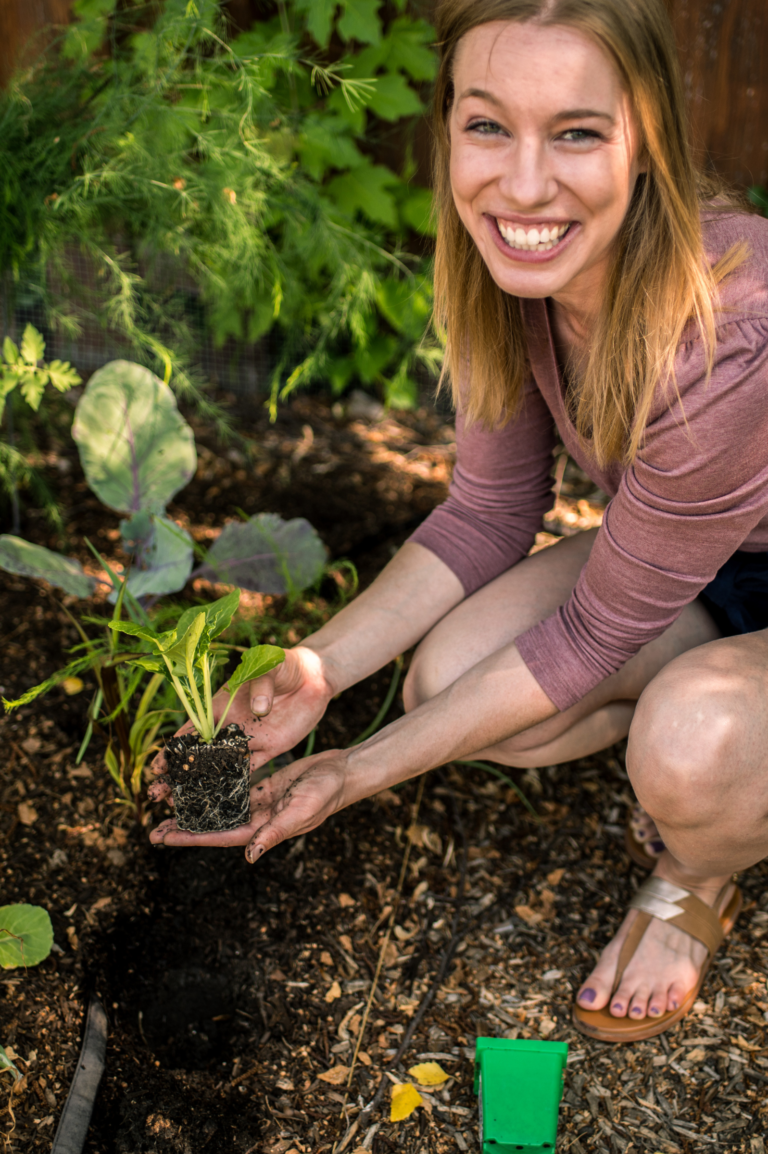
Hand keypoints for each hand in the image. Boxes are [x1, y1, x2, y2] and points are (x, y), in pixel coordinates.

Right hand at [148, 644, 333, 803]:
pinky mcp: (269, 748)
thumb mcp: (268, 667)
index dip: (174, 749)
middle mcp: (230, 726)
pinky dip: (234, 785)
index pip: (192, 730)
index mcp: (221, 705)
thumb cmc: (282, 664)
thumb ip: (261, 687)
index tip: (158, 767)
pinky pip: (249, 770)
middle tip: (159, 795)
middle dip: (179, 774)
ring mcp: (248, 739)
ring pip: (220, 767)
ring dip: (202, 784)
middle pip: (200, 754)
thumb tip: (258, 709)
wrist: (312, 676)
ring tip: (180, 804)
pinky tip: (219, 800)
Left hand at [149, 749, 348, 859]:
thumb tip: (249, 855)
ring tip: (169, 807)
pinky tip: (198, 784)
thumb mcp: (301, 811)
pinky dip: (215, 787)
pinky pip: (234, 788)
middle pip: (214, 825)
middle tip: (153, 830)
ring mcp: (260, 803)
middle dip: (185, 829)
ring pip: (221, 808)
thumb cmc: (327, 792)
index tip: (164, 839)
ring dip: (196, 809)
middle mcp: (257, 819)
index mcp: (263, 829)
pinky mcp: (264, 786)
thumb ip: (275, 832)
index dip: (191, 838)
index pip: (220, 836)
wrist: (344, 772)